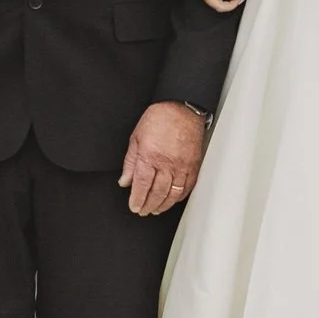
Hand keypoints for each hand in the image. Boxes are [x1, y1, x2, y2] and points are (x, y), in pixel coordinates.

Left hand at [119, 101, 206, 216]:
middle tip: (143, 210)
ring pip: (173, 193)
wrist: (182, 107)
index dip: (137, 200)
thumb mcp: (136, 137)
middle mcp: (167, 163)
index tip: (134, 206)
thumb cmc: (159, 118)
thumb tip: (125, 180)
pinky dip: (179, 196)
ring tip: (156, 209)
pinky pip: (187, 186)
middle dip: (149, 205)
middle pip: (157, 193)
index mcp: (150, 156)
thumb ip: (130, 162)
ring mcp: (182, 165)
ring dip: (164, 205)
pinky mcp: (193, 165)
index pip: (142, 185)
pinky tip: (173, 199)